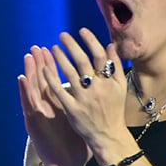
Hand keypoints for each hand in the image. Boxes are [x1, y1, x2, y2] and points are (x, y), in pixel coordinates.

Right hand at [17, 48, 91, 165]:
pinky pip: (28, 103)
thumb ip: (81, 101)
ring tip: (28, 56)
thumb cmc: (73, 140)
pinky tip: (22, 78)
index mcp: (57, 104)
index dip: (52, 64)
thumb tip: (90, 87)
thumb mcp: (77, 116)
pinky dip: (24, 90)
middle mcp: (46, 106)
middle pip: (41, 81)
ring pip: (33, 88)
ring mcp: (38, 113)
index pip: (54, 79)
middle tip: (36, 47)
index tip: (52, 48)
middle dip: (39, 63)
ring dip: (30, 71)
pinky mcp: (33, 121)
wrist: (65, 161)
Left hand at [41, 29, 137, 165]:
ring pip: (70, 74)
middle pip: (83, 61)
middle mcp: (97, 88)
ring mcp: (84, 98)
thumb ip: (116, 66)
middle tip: (62, 35)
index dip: (90, 41)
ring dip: (60, 58)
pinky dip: (52, 79)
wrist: (108, 135)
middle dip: (72, 46)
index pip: (100, 55)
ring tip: (52, 48)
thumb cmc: (114, 110)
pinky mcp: (72, 109)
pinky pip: (60, 91)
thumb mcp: (120, 87)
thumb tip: (110, 45)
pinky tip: (44, 69)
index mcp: (110, 81)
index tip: (81, 30)